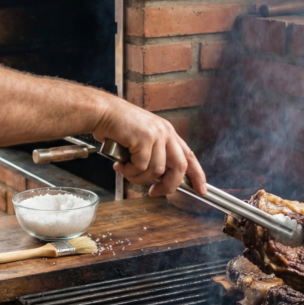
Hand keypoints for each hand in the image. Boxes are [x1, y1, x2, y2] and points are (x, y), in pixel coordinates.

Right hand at [92, 100, 206, 196]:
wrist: (102, 112)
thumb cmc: (118, 127)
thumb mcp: (143, 139)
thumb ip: (154, 154)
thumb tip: (157, 178)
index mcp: (168, 133)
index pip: (189, 156)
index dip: (197, 175)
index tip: (201, 190)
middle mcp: (166, 133)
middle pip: (179, 167)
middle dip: (168, 186)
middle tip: (154, 192)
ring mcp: (156, 135)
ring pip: (156, 170)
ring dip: (139, 178)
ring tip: (126, 171)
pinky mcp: (144, 138)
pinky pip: (140, 166)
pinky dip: (129, 171)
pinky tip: (120, 165)